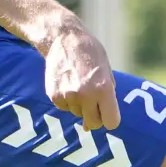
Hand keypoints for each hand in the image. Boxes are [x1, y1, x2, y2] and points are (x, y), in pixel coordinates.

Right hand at [41, 15, 119, 130]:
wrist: (63, 39)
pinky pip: (65, 108)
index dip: (110, 117)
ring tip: (78, 83)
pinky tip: (68, 83)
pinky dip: (67, 100)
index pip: (111, 122)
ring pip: (78, 114)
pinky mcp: (54, 96)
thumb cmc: (90, 54)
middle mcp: (85, 95)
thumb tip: (88, 127)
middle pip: (93, 123)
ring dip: (80, 105)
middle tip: (93, 98)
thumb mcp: (107, 72)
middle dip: (95, 115)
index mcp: (103, 88)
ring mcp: (68, 96)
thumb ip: (106, 98)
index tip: (107, 109)